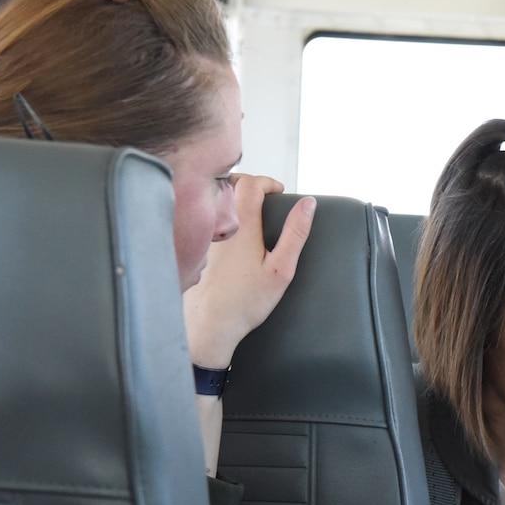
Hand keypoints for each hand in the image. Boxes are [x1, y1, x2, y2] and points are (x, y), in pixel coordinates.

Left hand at [184, 177, 313, 369]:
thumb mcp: (281, 269)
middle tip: (265, 196)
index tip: (279, 192)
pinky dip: (221, 214)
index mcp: (242, 224)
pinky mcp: (197, 246)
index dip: (268, 182)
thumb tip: (308, 205)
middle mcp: (219, 224)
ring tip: (250, 210)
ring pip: (216, 200)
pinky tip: (231, 232)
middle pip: (230, 184)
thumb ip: (296, 233)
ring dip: (233, 196)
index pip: (252, 183)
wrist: (210, 323)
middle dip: (250, 183)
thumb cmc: (245, 301)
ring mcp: (205, 234)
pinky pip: (207, 218)